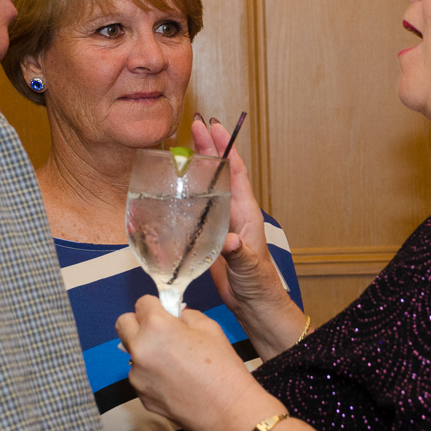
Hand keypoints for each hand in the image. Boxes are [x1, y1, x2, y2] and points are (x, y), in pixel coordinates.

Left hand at [116, 296, 286, 430]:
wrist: (228, 411)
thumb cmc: (222, 367)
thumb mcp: (209, 328)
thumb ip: (186, 316)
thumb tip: (176, 315)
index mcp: (156, 327)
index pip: (142, 303)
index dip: (156, 305)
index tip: (165, 312)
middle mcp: (140, 349)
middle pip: (123, 324)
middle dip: (139, 322)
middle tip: (160, 331)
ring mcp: (137, 376)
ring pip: (132, 353)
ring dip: (146, 351)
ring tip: (175, 363)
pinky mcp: (142, 397)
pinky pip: (141, 377)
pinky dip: (152, 375)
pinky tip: (176, 382)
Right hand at [193, 116, 308, 357]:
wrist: (254, 305)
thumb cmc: (258, 284)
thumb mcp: (249, 267)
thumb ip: (239, 253)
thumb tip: (230, 242)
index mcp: (246, 212)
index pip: (235, 172)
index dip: (225, 148)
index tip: (215, 127)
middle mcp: (233, 212)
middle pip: (219, 172)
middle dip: (208, 147)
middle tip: (194, 125)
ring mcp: (220, 222)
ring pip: (207, 186)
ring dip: (196, 165)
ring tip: (181, 146)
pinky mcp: (209, 235)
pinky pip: (197, 207)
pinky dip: (186, 192)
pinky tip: (173, 187)